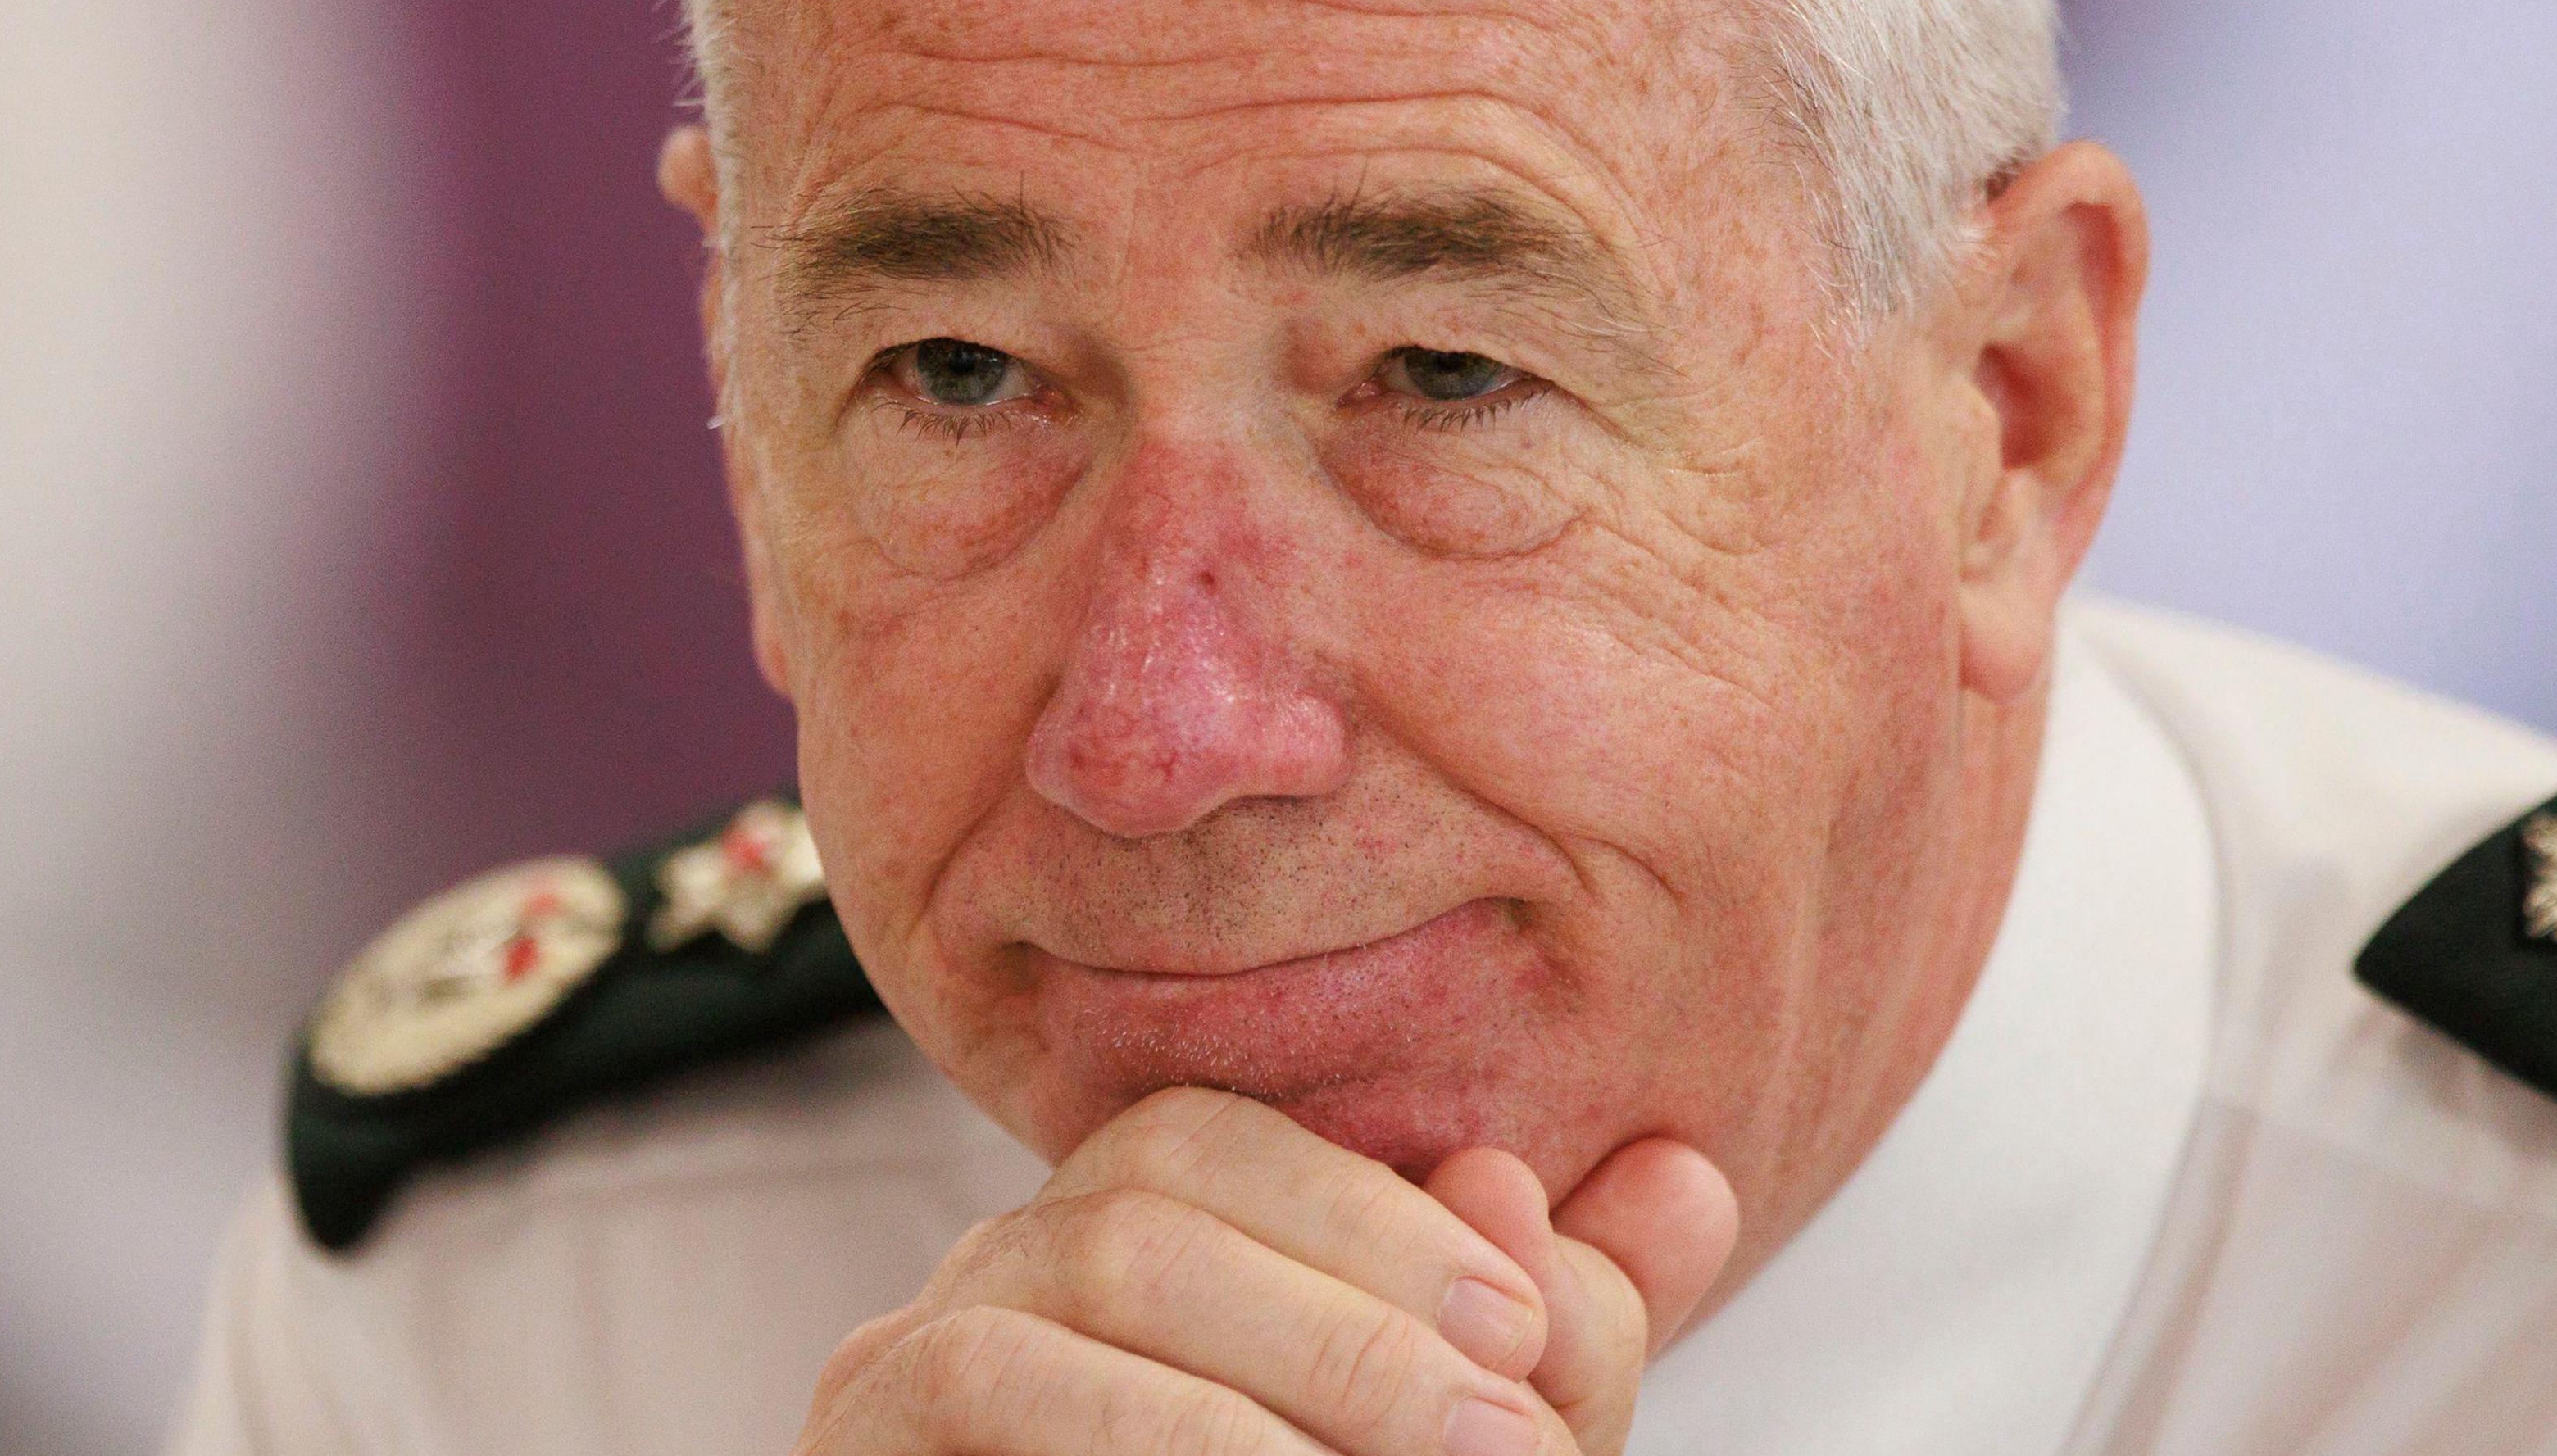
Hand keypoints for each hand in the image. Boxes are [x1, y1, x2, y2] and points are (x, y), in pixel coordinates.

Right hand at [794, 1087, 1737, 1453]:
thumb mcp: (1456, 1452)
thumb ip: (1566, 1336)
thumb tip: (1688, 1178)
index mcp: (1153, 1225)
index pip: (1250, 1132)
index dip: (1396, 1215)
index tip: (1534, 1337)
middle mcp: (1025, 1246)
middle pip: (1172, 1166)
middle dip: (1367, 1298)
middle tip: (1507, 1438)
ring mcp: (927, 1325)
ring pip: (1108, 1258)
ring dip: (1299, 1372)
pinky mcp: (868, 1412)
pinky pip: (997, 1375)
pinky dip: (1167, 1434)